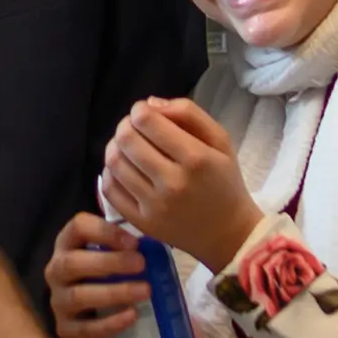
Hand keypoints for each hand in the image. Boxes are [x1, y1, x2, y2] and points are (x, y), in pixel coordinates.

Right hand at [46, 213, 150, 337]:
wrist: (90, 316)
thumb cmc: (106, 276)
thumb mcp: (112, 255)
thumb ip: (127, 248)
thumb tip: (155, 249)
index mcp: (69, 244)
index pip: (78, 227)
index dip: (105, 231)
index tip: (135, 242)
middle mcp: (57, 271)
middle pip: (72, 263)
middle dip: (109, 262)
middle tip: (141, 264)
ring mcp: (58, 302)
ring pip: (78, 296)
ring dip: (113, 292)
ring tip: (145, 291)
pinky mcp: (66, 329)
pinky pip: (85, 328)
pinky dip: (110, 323)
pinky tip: (132, 316)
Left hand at [101, 98, 262, 271]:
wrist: (228, 233)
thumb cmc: (225, 182)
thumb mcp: (221, 141)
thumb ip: (189, 114)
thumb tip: (151, 103)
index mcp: (195, 158)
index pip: (147, 121)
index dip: (140, 110)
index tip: (144, 112)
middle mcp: (173, 182)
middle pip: (127, 140)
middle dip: (125, 126)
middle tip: (133, 127)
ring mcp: (154, 205)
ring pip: (114, 163)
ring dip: (114, 146)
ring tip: (126, 146)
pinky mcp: (142, 222)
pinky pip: (110, 190)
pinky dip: (110, 172)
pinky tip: (123, 168)